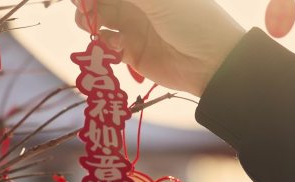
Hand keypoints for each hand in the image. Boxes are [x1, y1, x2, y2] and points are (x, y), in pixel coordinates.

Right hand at [72, 0, 244, 96]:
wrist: (212, 62)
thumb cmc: (191, 21)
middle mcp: (136, 5)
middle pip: (100, 0)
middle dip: (86, 2)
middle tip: (82, 7)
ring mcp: (132, 28)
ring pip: (98, 21)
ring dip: (90, 21)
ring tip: (91, 25)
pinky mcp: (131, 53)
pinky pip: (107, 47)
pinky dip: (103, 44)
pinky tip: (114, 45)